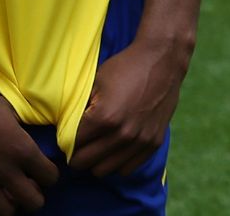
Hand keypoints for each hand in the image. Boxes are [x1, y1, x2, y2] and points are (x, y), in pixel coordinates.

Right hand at [0, 81, 57, 214]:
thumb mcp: (10, 113)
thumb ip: (20, 134)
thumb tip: (23, 143)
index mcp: (22, 149)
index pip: (51, 177)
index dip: (49, 176)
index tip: (42, 172)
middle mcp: (4, 169)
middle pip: (33, 202)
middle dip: (33, 197)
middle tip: (25, 188)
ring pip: (4, 212)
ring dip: (7, 206)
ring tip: (3, 197)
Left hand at [70, 40, 186, 177]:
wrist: (163, 59)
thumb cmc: (126, 67)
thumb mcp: (95, 83)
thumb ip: (80, 110)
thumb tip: (65, 131)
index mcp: (103, 118)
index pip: (71, 146)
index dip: (65, 141)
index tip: (67, 136)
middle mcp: (122, 134)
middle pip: (84, 162)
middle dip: (77, 155)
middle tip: (80, 144)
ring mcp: (140, 140)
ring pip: (104, 170)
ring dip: (97, 161)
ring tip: (98, 147)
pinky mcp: (154, 141)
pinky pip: (128, 168)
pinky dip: (118, 163)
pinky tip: (116, 149)